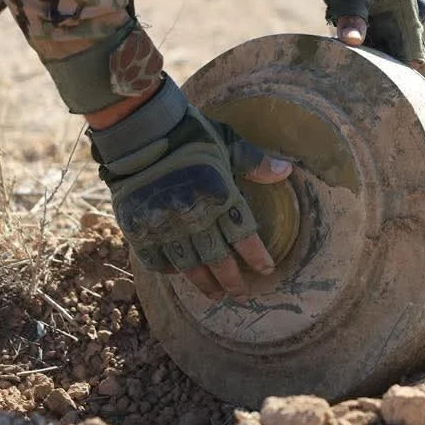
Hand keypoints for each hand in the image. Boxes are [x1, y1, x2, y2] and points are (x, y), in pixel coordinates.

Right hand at [90, 80, 291, 299]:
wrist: (138, 129)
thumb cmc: (188, 132)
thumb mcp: (226, 141)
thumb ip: (254, 162)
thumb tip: (286, 171)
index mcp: (217, 194)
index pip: (243, 235)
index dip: (256, 255)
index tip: (266, 268)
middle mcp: (192, 215)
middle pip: (217, 258)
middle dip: (232, 280)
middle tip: (242, 294)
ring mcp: (163, 224)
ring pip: (188, 265)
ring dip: (204, 283)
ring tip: (215, 295)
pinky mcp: (138, 227)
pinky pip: (155, 259)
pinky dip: (167, 269)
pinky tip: (178, 273)